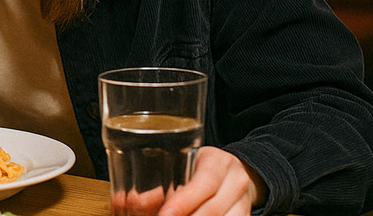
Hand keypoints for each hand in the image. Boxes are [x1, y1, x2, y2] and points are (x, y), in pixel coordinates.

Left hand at [150, 146, 264, 215]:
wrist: (237, 172)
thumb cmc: (202, 168)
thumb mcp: (184, 168)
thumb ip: (159, 187)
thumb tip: (129, 204)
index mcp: (218, 163)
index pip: (206, 182)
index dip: (185, 201)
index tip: (165, 214)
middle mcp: (235, 182)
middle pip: (214, 209)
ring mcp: (243, 203)